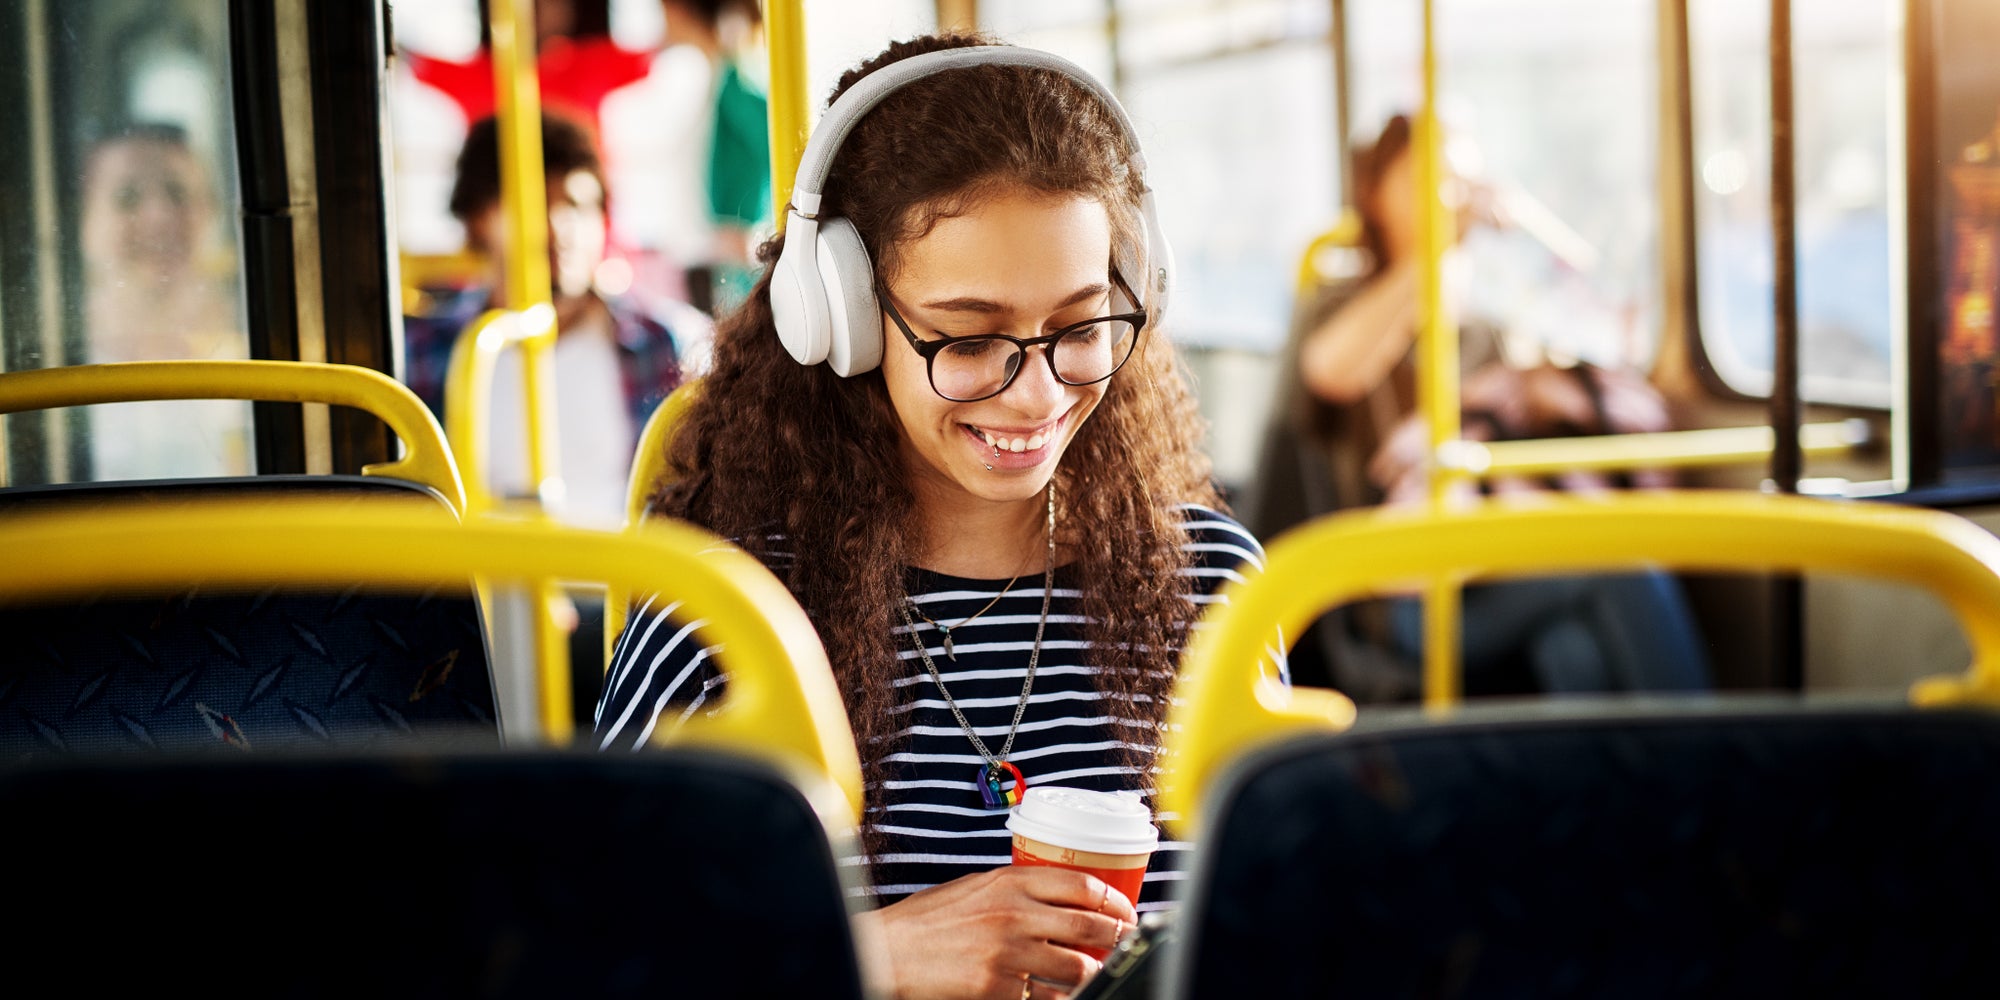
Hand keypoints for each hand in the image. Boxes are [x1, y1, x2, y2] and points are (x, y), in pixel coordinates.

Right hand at [854, 866, 1136, 999]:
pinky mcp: (998, 990)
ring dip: (1093, 973)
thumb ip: (1015, 889)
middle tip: (1123, 944)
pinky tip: (1062, 996)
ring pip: (1077, 967)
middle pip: (1090, 925)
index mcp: (1008, 882)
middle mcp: (1013, 914)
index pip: (1082, 884)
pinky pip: (1048, 999)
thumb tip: (1061, 898)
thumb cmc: (927, 922)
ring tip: (1095, 973)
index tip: (1125, 911)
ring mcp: (1008, 954)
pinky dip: (1061, 999)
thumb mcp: (973, 888)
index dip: (1114, 900)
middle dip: (1117, 938)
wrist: (886, 952)